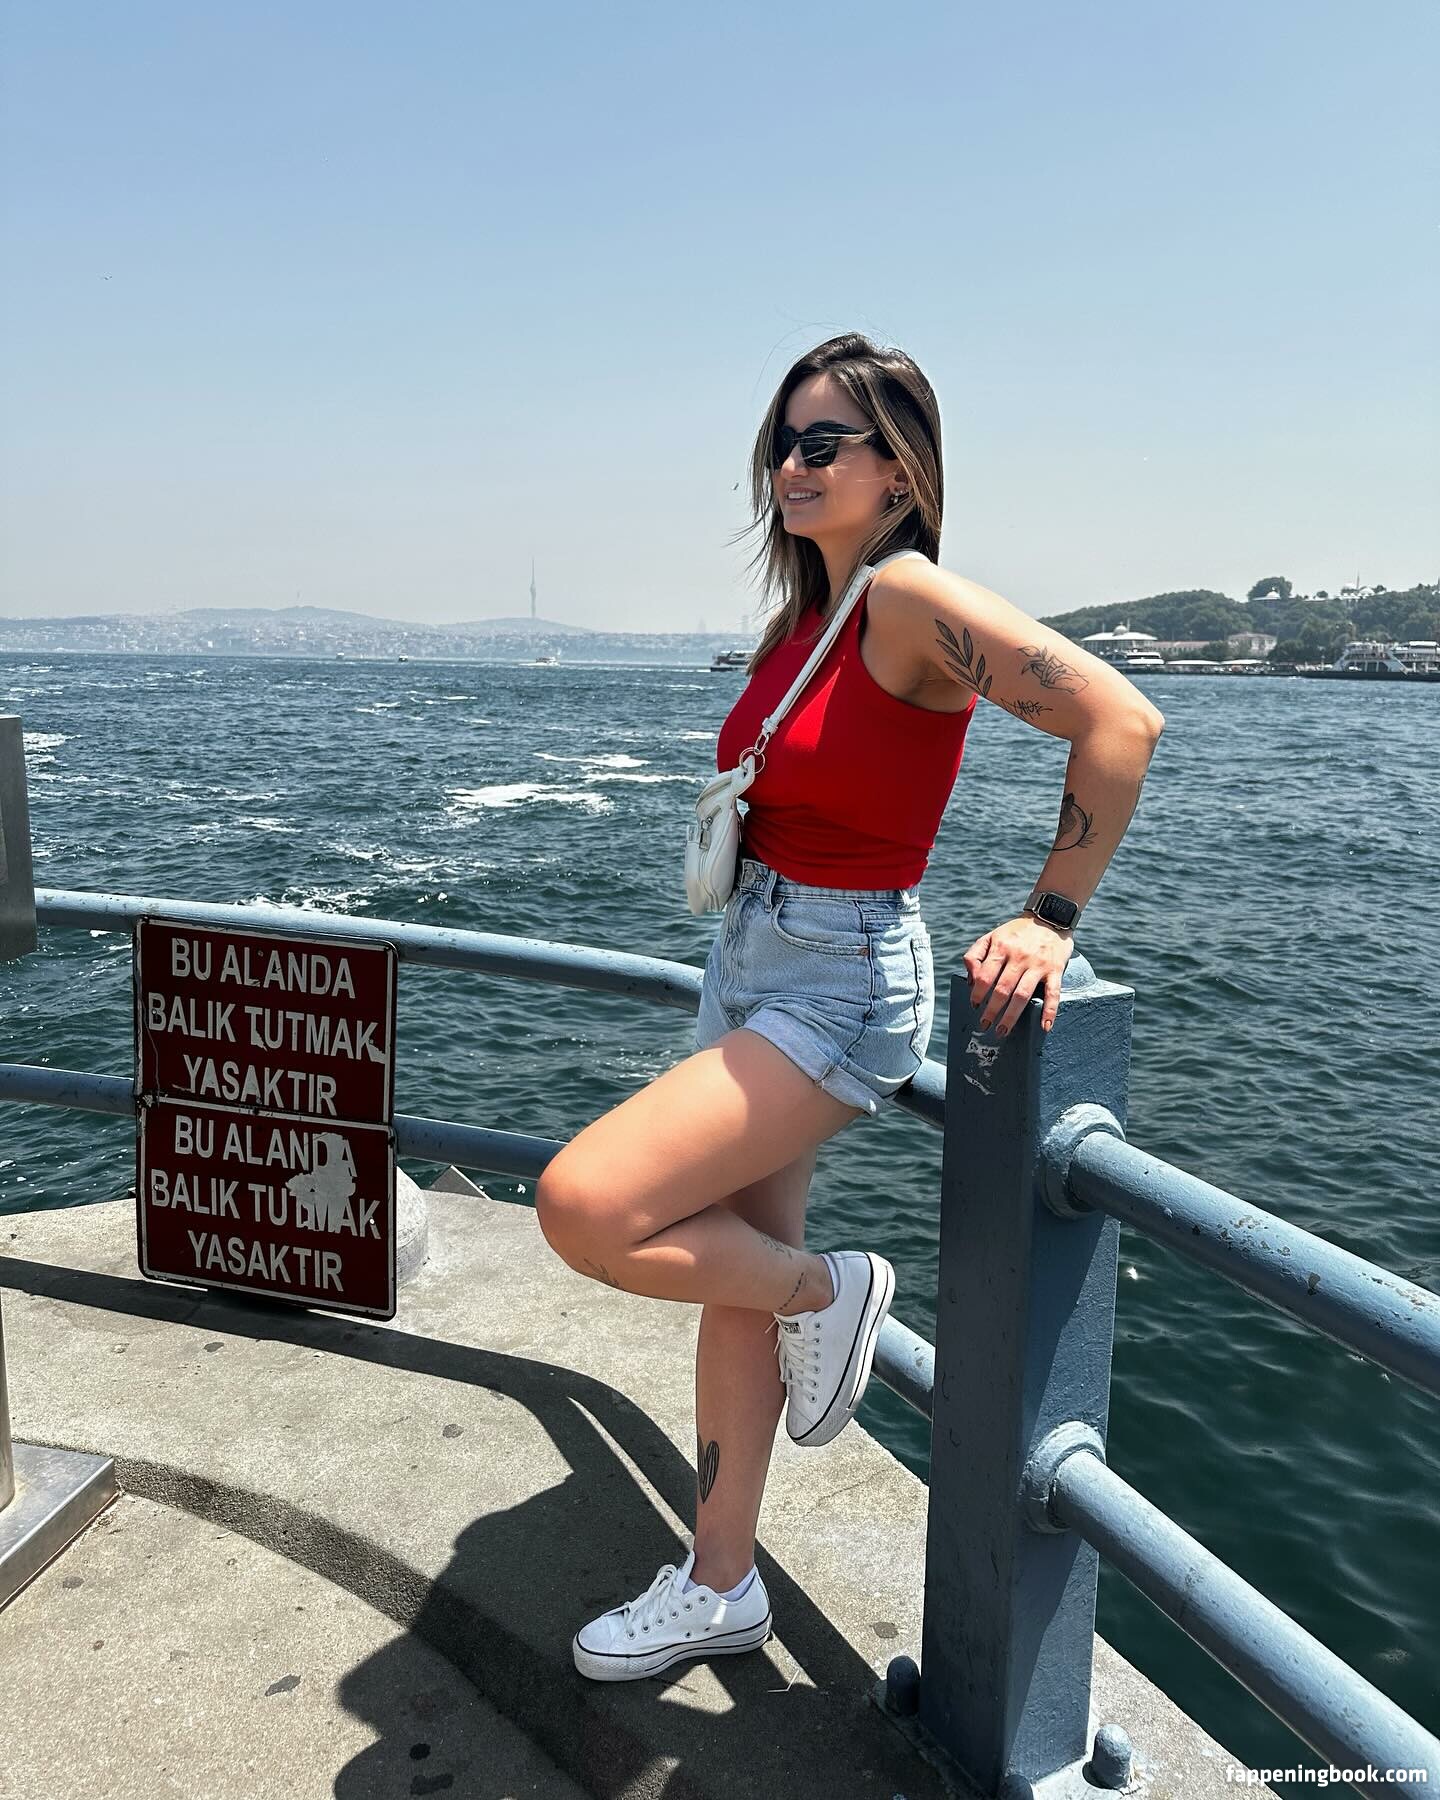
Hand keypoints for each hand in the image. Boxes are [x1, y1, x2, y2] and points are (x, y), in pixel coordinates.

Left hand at [963, 914, 1074, 1037]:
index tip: (974, 1005)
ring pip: (1023, 995)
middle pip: (1002, 989)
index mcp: (1001, 948)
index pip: (985, 976)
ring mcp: (1038, 964)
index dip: (977, 993)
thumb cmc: (1016, 932)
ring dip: (1012, 1016)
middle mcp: (1019, 957)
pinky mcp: (1055, 969)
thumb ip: (974, 955)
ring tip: (1003, 1031)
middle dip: (991, 1011)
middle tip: (985, 1025)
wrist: (1050, 916)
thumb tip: (970, 980)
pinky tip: (1045, 1027)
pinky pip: (1053, 993)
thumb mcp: (991, 936)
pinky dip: (1049, 1011)